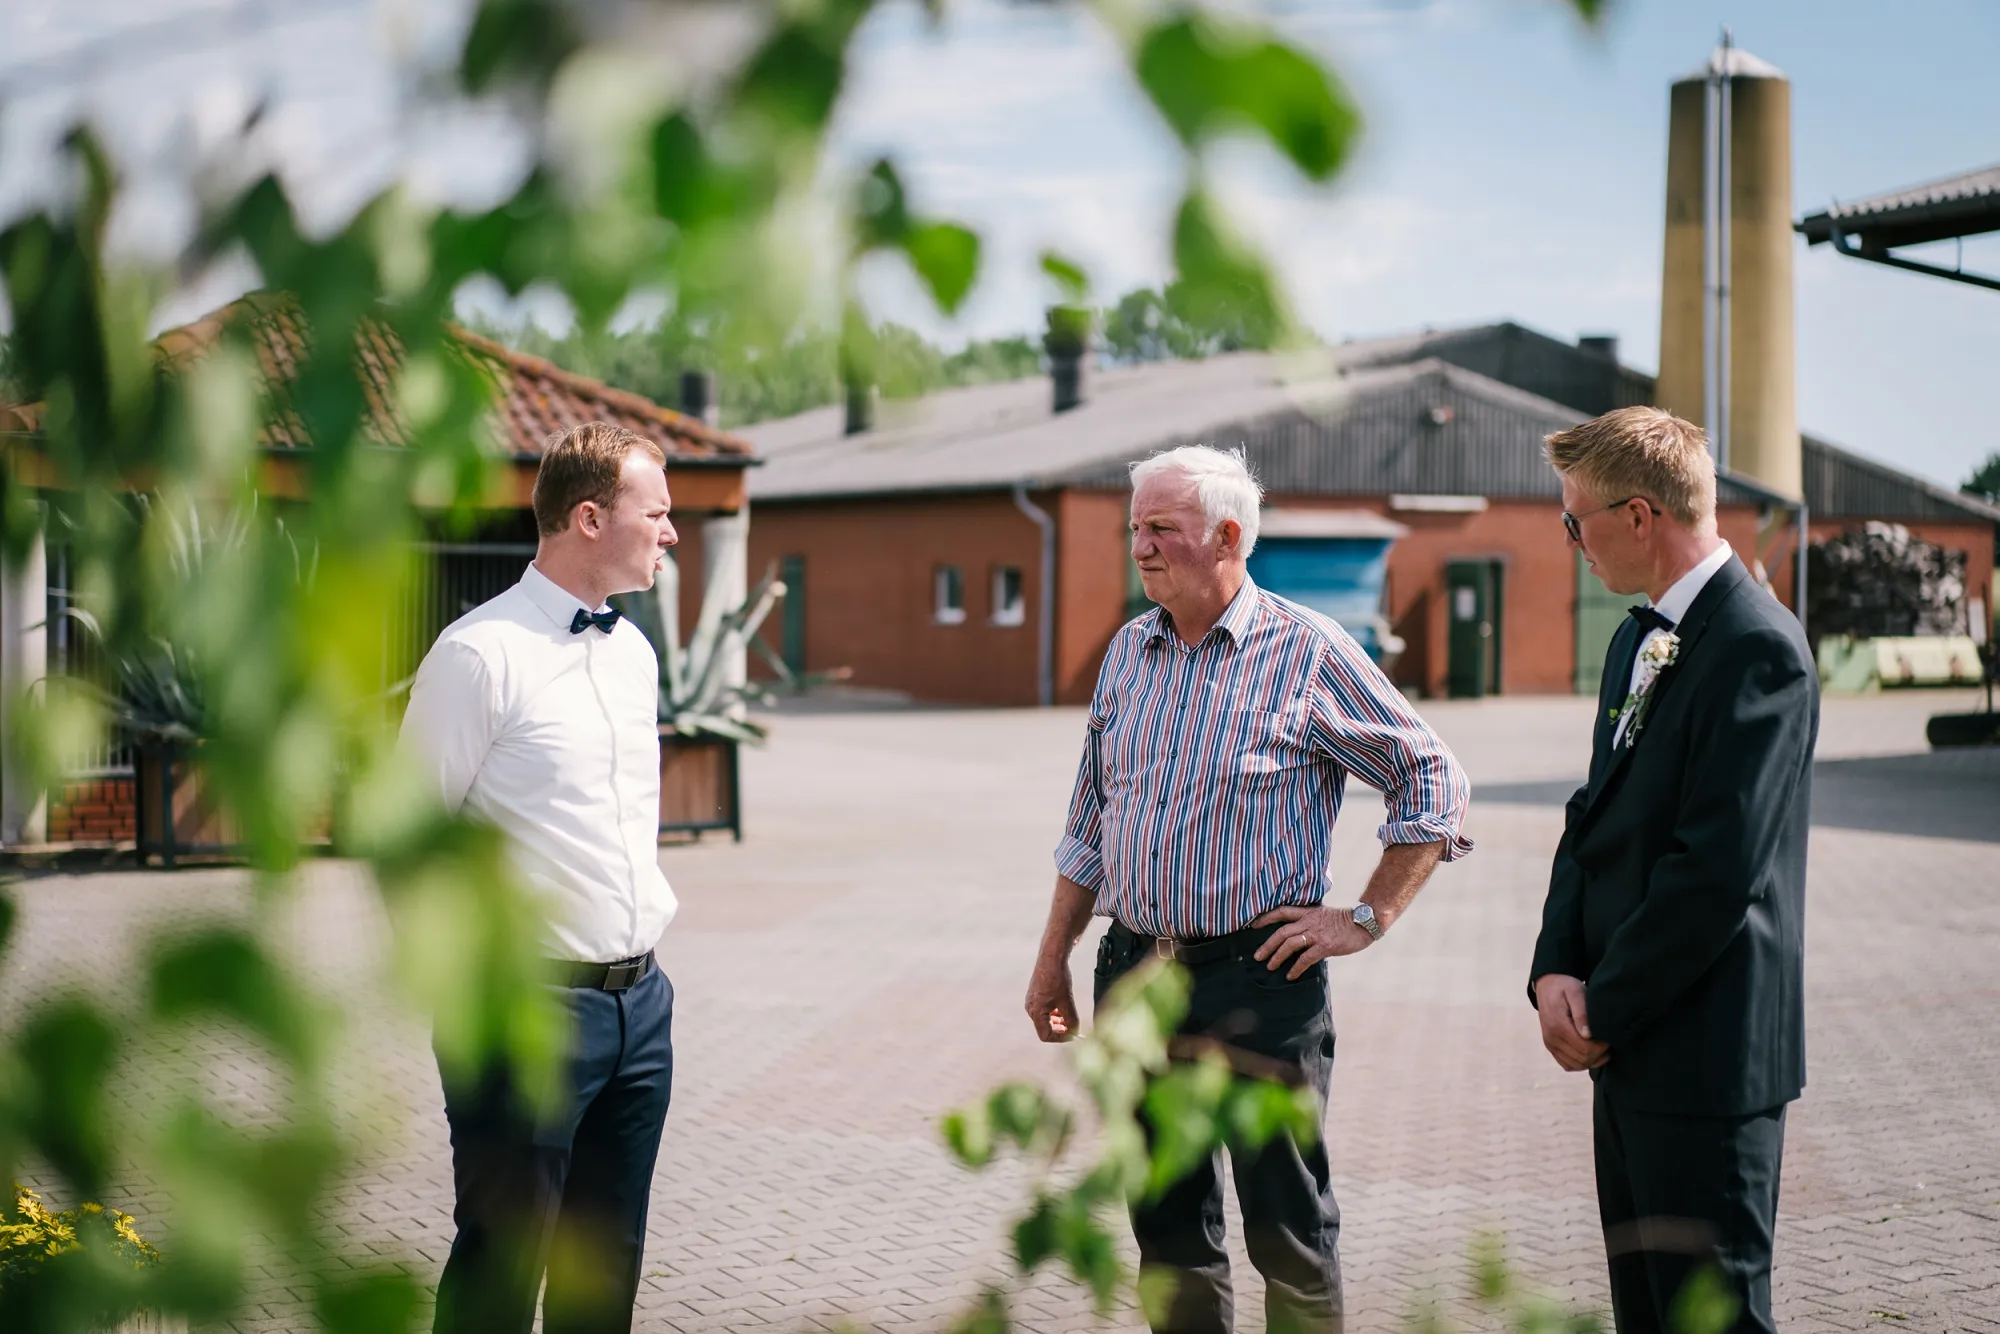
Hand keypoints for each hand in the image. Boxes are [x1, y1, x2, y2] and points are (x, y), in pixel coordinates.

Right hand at [1025, 954, 1078, 1042]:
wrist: (1051, 957)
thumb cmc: (1057, 978)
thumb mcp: (1067, 1001)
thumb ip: (1071, 1019)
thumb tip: (1076, 1032)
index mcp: (1035, 1012)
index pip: (1045, 1035)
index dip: (1061, 1038)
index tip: (1074, 1034)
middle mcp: (1030, 1008)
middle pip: (1044, 1029)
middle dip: (1060, 1030)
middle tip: (1074, 1028)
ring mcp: (1032, 1001)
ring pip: (1045, 1020)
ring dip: (1058, 1022)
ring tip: (1070, 1018)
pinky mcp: (1035, 995)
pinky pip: (1044, 1011)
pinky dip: (1054, 1013)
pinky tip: (1063, 1007)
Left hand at [1251, 903, 1373, 979]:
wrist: (1364, 922)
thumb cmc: (1346, 921)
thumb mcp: (1324, 916)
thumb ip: (1310, 923)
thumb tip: (1299, 937)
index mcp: (1308, 913)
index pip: (1282, 911)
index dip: (1267, 918)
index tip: (1254, 925)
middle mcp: (1309, 922)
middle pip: (1281, 932)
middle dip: (1267, 944)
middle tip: (1257, 956)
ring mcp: (1316, 934)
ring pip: (1290, 944)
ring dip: (1277, 957)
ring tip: (1270, 966)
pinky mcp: (1325, 946)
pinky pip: (1305, 958)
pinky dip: (1296, 968)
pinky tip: (1290, 976)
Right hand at [1534, 974, 1609, 1071]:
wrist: (1547, 986)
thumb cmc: (1565, 987)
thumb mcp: (1576, 992)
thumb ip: (1582, 1013)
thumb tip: (1588, 1035)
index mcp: (1558, 1026)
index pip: (1585, 1049)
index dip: (1601, 1048)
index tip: (1608, 1037)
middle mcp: (1551, 1038)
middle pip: (1582, 1059)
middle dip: (1599, 1054)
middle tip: (1607, 1041)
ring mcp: (1550, 1044)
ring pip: (1576, 1065)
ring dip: (1592, 1060)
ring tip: (1601, 1047)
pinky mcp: (1550, 1047)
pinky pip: (1567, 1065)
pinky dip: (1581, 1063)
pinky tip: (1589, 1052)